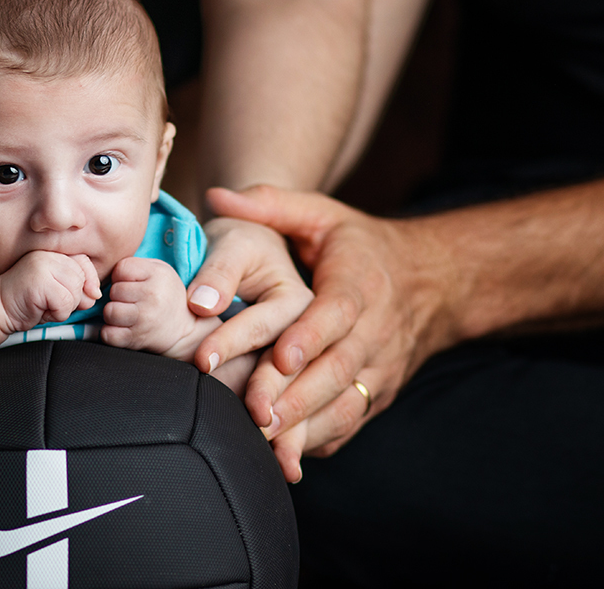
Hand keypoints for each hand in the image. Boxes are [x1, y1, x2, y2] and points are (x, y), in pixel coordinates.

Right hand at [0, 251, 100, 331]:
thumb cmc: (28, 301)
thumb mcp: (57, 290)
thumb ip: (78, 287)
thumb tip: (95, 294)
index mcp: (54, 253)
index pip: (85, 263)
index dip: (86, 283)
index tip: (70, 295)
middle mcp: (49, 255)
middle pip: (83, 280)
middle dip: (72, 299)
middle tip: (50, 301)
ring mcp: (43, 265)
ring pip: (76, 292)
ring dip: (64, 308)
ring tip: (44, 305)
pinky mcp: (40, 281)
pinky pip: (65, 303)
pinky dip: (56, 314)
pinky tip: (40, 310)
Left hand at [101, 256, 217, 358]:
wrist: (184, 329)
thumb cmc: (164, 295)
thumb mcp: (158, 271)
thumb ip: (134, 265)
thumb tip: (99, 272)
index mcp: (158, 274)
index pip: (121, 269)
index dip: (121, 277)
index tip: (131, 283)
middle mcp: (153, 296)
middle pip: (114, 291)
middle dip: (117, 296)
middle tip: (131, 301)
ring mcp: (145, 319)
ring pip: (109, 311)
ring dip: (113, 314)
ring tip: (126, 313)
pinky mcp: (136, 339)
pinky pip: (108, 334)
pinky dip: (110, 332)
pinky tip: (122, 328)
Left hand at [208, 185, 454, 480]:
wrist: (433, 281)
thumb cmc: (360, 246)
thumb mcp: (322, 213)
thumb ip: (270, 202)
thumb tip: (216, 194)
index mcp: (360, 284)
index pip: (336, 313)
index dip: (310, 337)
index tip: (278, 355)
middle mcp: (375, 331)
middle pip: (336, 368)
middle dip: (296, 393)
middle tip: (254, 412)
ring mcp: (379, 368)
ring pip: (344, 403)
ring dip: (306, 426)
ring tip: (263, 441)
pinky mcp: (376, 395)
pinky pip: (349, 423)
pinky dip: (318, 441)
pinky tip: (284, 455)